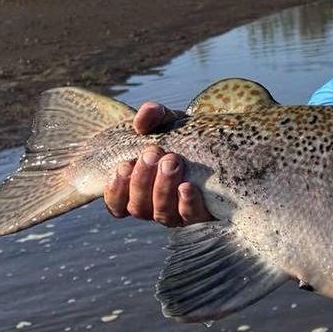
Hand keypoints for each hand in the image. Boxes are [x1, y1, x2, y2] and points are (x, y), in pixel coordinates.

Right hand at [103, 102, 212, 225]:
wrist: (216, 142)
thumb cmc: (182, 134)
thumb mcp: (166, 122)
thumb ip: (151, 116)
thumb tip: (140, 121)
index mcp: (137, 190)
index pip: (117, 204)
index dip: (116, 190)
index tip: (123, 166)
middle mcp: (154, 206)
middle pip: (139, 207)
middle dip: (142, 180)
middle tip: (152, 154)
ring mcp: (176, 212)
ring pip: (162, 213)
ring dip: (163, 187)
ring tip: (171, 160)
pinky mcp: (200, 212)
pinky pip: (190, 215)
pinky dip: (187, 202)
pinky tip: (187, 186)